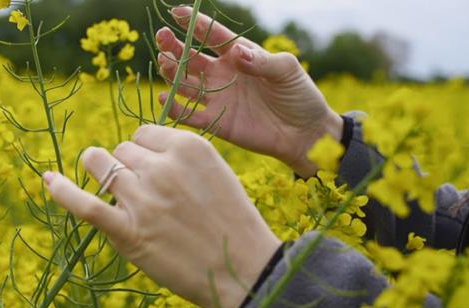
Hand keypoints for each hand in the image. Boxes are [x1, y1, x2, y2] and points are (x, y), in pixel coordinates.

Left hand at [43, 125, 280, 307]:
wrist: (244, 271)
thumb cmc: (232, 223)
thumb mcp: (215, 173)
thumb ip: (178, 158)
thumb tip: (136, 151)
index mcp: (188, 147)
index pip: (143, 134)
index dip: (144, 152)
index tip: (155, 171)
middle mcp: (162, 167)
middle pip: (121, 149)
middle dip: (127, 166)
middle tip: (147, 193)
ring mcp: (142, 199)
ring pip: (101, 165)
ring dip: (103, 174)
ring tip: (116, 191)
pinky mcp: (128, 231)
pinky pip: (83, 204)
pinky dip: (62, 191)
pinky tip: (48, 181)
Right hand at [157, 7, 342, 177]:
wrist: (305, 133)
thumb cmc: (300, 95)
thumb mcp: (288, 71)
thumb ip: (263, 60)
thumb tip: (237, 52)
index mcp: (239, 55)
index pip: (212, 35)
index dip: (194, 23)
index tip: (177, 13)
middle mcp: (222, 74)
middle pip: (190, 57)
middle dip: (174, 46)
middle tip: (162, 38)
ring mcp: (216, 98)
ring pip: (184, 82)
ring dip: (171, 72)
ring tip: (164, 62)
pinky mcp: (215, 122)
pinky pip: (189, 114)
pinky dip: (174, 107)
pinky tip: (164, 97)